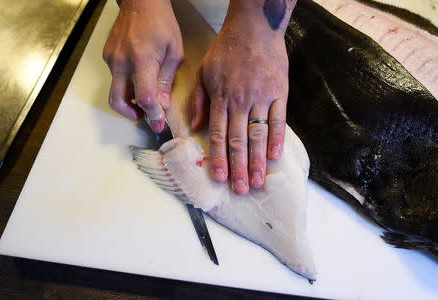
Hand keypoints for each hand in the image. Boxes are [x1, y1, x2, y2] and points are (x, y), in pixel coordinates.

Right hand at [103, 0, 182, 131]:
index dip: (152, 115)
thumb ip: (166, 81)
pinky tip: (138, 78)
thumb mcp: (174, 52)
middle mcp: (122, 61)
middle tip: (145, 116)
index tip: (158, 124)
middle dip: (131, 115)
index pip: (144, 97)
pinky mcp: (107, 57)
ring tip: (145, 97)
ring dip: (129, 100)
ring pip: (115, 91)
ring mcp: (112, 59)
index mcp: (142, 59)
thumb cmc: (161, 23)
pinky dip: (126, 85)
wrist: (140, 2)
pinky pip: (115, 79)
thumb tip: (162, 104)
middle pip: (118, 101)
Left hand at [190, 5, 289, 194]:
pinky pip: (279, 119)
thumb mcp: (204, 72)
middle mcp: (240, 101)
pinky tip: (276, 156)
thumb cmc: (226, 49)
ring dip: (258, 160)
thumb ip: (199, 101)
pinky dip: (277, 138)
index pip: (217, 135)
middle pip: (238, 140)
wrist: (254, 27)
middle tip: (241, 189)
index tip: (220, 178)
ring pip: (258, 134)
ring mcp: (261, 97)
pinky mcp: (280, 92)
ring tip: (258, 180)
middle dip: (239, 168)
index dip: (218, 158)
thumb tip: (195, 127)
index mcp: (220, 98)